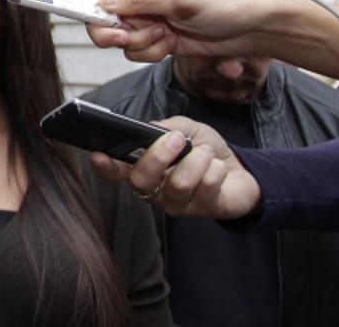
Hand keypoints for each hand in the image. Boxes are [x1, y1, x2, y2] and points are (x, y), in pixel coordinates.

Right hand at [80, 0, 271, 62]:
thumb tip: (103, 3)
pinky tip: (171, 44)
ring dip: (138, 42)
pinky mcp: (158, 42)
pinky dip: (150, 53)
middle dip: (107, 30)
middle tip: (123, 34)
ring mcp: (148, 22)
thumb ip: (139, 1)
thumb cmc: (228, 1)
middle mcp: (139, 0)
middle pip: (99, 17)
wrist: (254, 30)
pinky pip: (136, 53)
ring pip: (118, 39)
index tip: (75, 7)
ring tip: (164, 34)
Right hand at [90, 116, 260, 218]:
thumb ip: (165, 127)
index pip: (116, 171)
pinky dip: (216, 169)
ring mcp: (177, 203)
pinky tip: (219, 167)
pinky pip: (205, 188)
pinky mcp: (202, 210)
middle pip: (141, 181)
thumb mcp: (185, 128)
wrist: (241, 168)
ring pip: (177, 184)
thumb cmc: (205, 148)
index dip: (105, 166)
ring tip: (207, 153)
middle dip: (158, 156)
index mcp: (144, 167)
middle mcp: (155, 189)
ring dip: (197, 160)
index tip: (98, 155)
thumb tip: (151, 130)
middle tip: (177, 139)